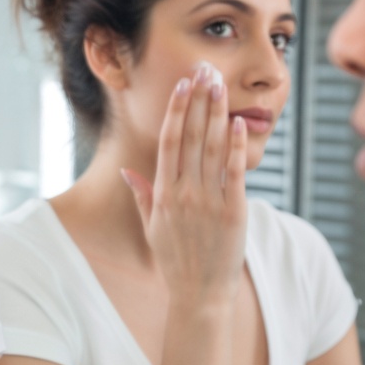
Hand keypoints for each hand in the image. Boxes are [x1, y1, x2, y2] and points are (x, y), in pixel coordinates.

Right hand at [121, 62, 248, 307]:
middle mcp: (184, 193)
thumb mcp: (151, 227)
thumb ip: (142, 195)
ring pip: (214, 148)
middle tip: (206, 70)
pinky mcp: (234, 211)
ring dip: (218, 113)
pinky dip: (237, 146)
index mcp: (163, 194)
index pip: (170, 141)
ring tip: (221, 85)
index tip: (183, 85)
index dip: (177, 110)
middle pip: (192, 136)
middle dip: (199, 100)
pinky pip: (235, 172)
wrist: (200, 293)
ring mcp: (210, 201)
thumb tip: (127, 170)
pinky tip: (238, 123)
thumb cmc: (175, 260)